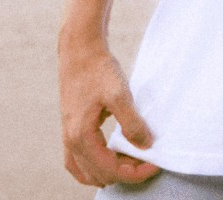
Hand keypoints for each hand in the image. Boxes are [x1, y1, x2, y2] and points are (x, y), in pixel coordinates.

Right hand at [59, 38, 160, 187]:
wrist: (80, 48)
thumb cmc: (98, 69)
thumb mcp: (120, 94)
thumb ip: (132, 122)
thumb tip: (146, 145)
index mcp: (81, 137)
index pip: (110, 170)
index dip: (134, 172)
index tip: (154, 164)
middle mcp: (71, 140)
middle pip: (98, 174)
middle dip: (124, 173)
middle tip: (147, 161)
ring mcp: (68, 134)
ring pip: (85, 171)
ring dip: (108, 172)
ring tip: (131, 162)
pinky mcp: (71, 125)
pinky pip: (78, 159)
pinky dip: (93, 166)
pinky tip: (109, 156)